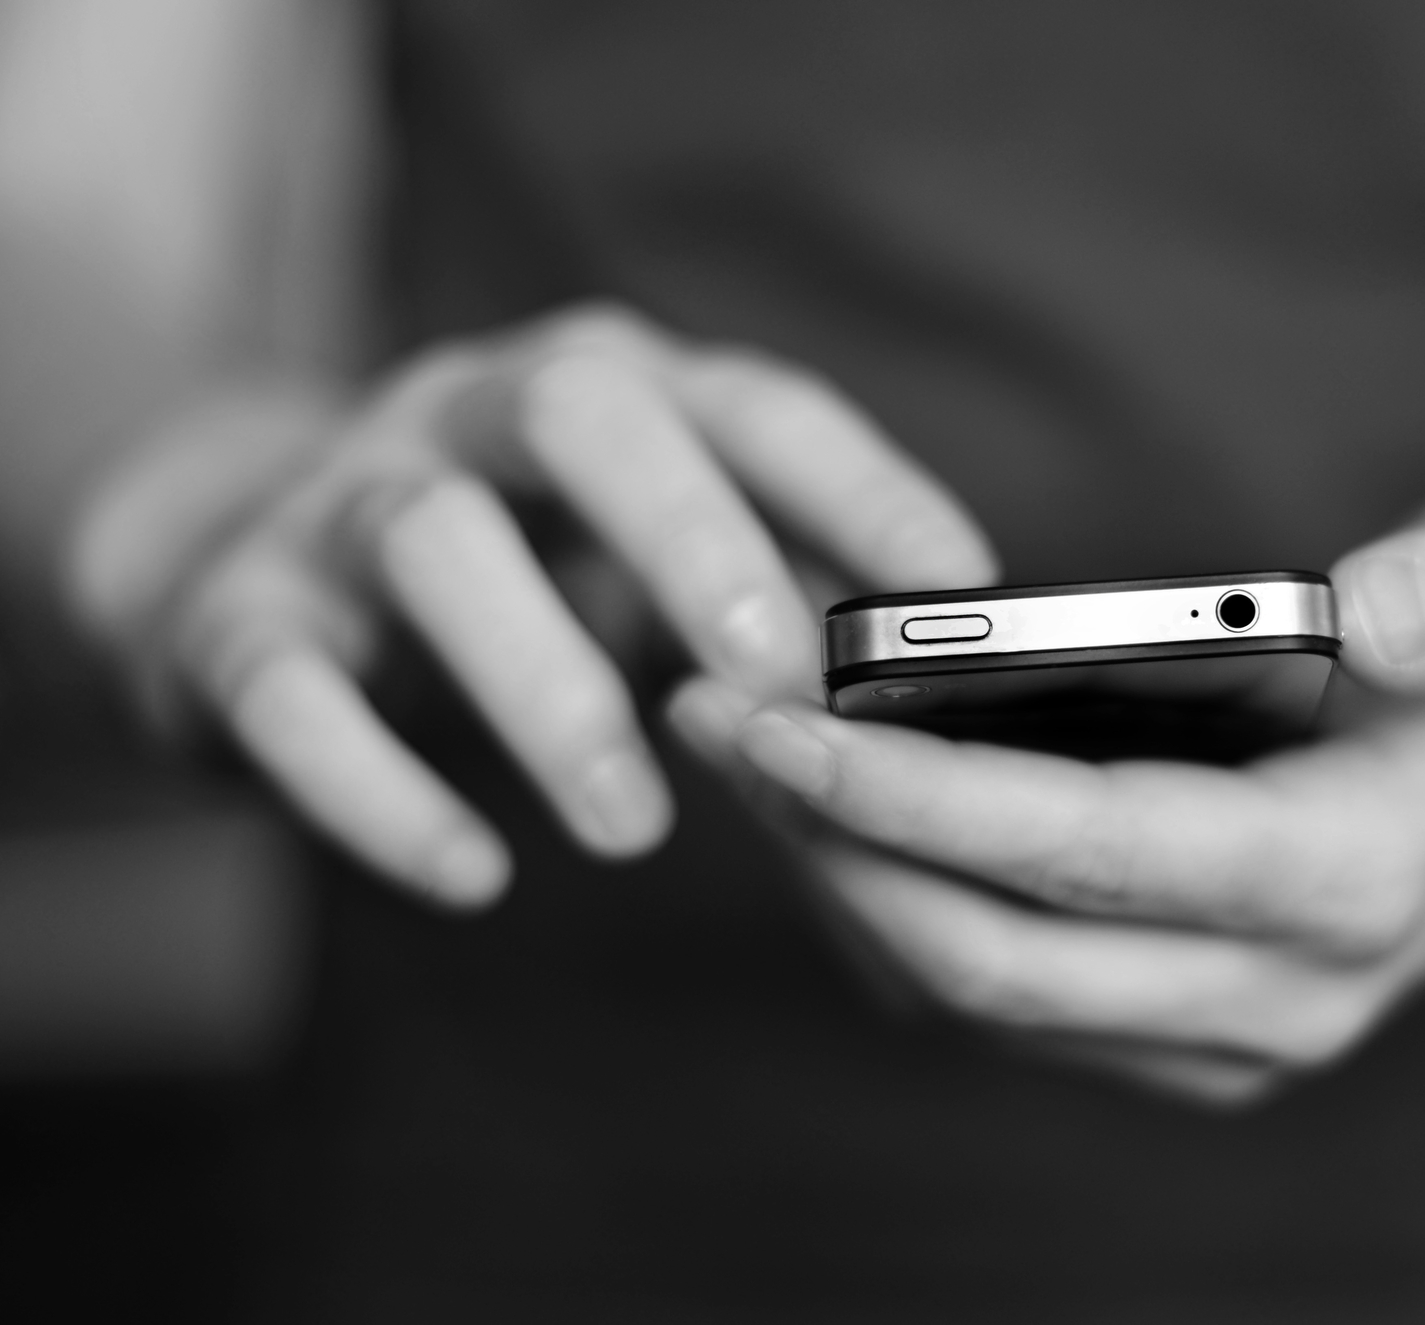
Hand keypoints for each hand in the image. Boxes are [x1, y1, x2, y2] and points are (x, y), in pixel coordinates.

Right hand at [67, 305, 995, 908]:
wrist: (256, 581)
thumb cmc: (527, 580)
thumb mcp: (656, 564)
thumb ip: (783, 599)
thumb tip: (943, 686)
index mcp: (613, 391)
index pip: (752, 403)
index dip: (862, 485)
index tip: (957, 589)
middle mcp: (474, 410)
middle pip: (580, 409)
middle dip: (687, 535)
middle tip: (770, 679)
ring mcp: (342, 499)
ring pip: (433, 539)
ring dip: (546, 686)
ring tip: (631, 828)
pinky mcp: (239, 616)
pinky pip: (288, 686)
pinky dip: (379, 789)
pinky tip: (474, 875)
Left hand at [670, 481, 1424, 1103]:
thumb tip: (1367, 600)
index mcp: (1358, 881)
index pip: (1094, 856)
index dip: (918, 792)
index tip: (767, 710)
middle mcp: (1282, 1001)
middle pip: (995, 958)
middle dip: (832, 841)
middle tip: (702, 712)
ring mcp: (1222, 1047)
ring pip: (970, 997)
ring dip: (839, 876)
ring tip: (737, 740)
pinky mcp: (1169, 1048)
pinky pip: (989, 1003)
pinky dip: (890, 905)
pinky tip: (825, 801)